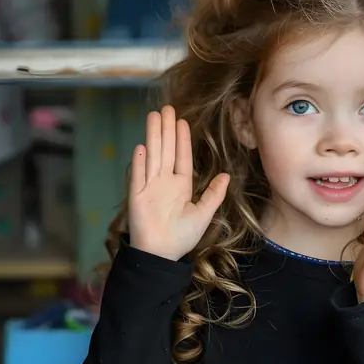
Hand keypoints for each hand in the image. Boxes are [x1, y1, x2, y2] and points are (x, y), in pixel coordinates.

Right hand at [128, 106, 229, 260]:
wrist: (162, 255)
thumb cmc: (182, 237)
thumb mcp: (204, 214)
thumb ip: (214, 194)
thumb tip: (226, 175)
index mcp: (181, 186)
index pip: (181, 156)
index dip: (182, 138)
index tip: (182, 120)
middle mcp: (165, 182)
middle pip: (166, 150)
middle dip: (167, 129)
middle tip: (167, 108)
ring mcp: (150, 187)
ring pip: (153, 156)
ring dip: (153, 136)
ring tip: (154, 117)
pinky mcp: (137, 196)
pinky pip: (138, 176)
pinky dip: (140, 163)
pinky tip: (141, 147)